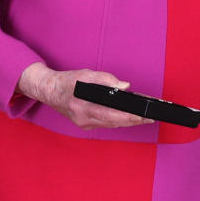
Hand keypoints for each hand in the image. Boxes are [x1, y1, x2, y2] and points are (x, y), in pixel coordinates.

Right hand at [17, 63, 152, 128]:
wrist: (49, 91)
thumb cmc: (67, 82)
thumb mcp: (86, 75)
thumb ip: (106, 80)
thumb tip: (124, 86)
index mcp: (83, 106)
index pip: (112, 115)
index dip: (129, 117)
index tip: (143, 116)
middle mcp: (84, 119)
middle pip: (114, 123)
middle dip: (134, 121)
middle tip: (150, 118)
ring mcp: (84, 124)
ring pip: (111, 125)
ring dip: (127, 122)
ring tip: (143, 118)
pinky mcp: (85, 125)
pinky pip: (105, 124)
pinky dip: (117, 121)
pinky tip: (128, 117)